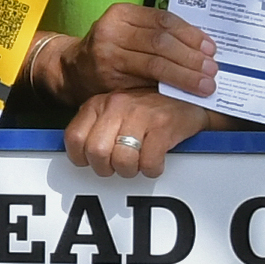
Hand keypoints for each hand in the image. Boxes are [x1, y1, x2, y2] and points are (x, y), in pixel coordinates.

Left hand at [62, 89, 216, 179]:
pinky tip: (156, 162)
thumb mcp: (116, 109)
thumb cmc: (150, 107)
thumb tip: (79, 154)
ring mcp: (141, 114)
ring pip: (122, 161)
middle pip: (96, 153)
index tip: (92, 163)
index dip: (81, 158)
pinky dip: (152, 170)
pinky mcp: (163, 126)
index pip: (74, 138)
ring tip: (138, 163)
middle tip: (118, 166)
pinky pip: (149, 163)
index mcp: (100, 103)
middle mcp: (117, 106)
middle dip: (107, 168)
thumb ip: (97, 125)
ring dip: (130, 171)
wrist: (190, 93)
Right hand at [80, 0, 217, 98]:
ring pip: (155, 64)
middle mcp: (112, 31)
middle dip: (191, 57)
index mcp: (122, 13)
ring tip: (204, 84)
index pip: (163, 20)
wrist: (74, 70)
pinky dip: (167, 88)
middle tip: (211, 69)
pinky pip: (145, 83)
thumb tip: (201, 47)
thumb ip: (156, 34)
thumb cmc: (110, 50)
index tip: (210, 48)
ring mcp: (108, 56)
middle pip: (161, 42)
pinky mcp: (109, 80)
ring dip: (184, 75)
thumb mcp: (128, 31)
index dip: (190, 34)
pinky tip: (183, 92)